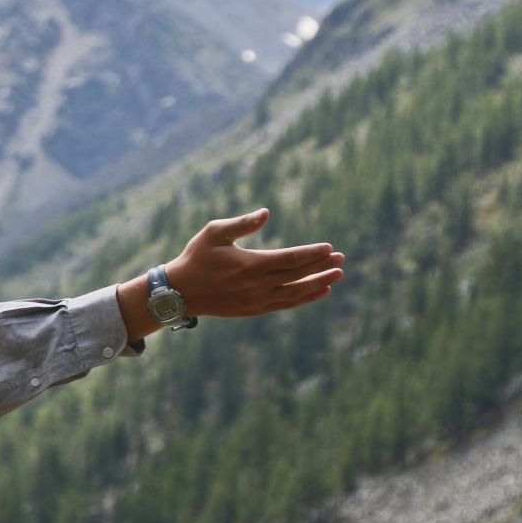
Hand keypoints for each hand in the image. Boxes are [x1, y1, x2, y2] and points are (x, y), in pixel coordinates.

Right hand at [117, 207, 345, 340]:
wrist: (179, 292)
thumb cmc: (196, 258)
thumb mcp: (214, 233)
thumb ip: (242, 223)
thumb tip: (266, 213)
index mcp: (251, 264)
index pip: (291, 258)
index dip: (312, 253)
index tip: (329, 248)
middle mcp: (258, 285)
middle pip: (298, 275)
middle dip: (321, 266)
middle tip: (341, 259)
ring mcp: (257, 300)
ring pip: (296, 292)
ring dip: (318, 283)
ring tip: (337, 276)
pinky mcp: (254, 309)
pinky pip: (286, 304)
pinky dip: (304, 298)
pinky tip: (319, 291)